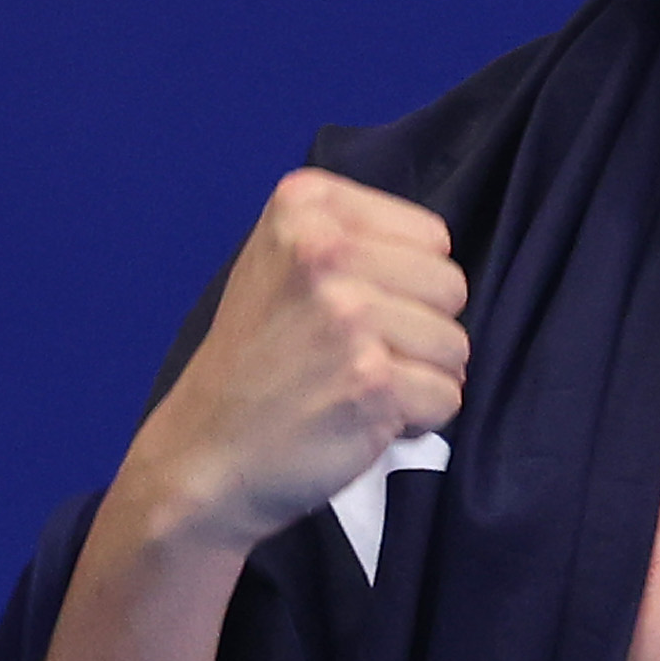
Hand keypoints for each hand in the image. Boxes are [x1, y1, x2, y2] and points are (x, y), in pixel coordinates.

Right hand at [114, 168, 468, 554]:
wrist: (205, 454)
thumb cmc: (257, 360)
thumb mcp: (281, 262)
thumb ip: (356, 239)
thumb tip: (443, 258)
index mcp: (306, 206)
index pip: (431, 236)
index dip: (407, 282)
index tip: (349, 308)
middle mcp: (325, 249)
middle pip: (450, 286)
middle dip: (420, 329)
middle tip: (356, 356)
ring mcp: (349, 316)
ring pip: (454, 344)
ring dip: (419, 377)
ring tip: (355, 386)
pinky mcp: (371, 380)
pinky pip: (447, 395)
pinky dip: (416, 420)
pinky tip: (360, 417)